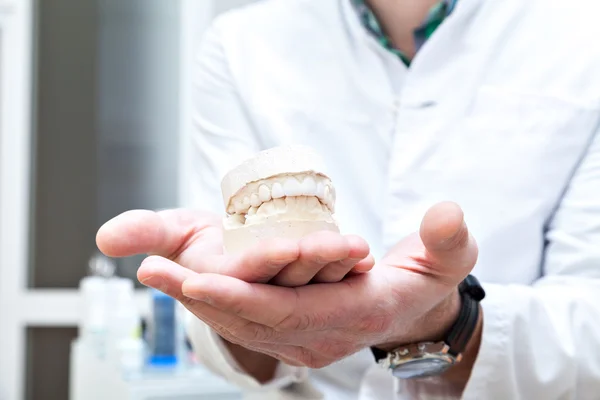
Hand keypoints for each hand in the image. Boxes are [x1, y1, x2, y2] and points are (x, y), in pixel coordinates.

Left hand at [130, 202, 477, 369]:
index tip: (199, 278)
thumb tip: (446, 214)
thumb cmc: (426, 283)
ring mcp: (304, 341)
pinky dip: (213, 306)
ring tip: (155, 272)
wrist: (417, 315)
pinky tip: (184, 286)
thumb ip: (449, 240)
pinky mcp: (293, 335)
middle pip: (251, 321)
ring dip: (196, 301)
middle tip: (152, 268)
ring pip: (241, 326)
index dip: (242, 297)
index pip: (288, 311)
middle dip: (199, 297)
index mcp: (354, 314)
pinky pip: (245, 325)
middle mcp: (321, 337)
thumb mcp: (448, 259)